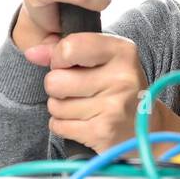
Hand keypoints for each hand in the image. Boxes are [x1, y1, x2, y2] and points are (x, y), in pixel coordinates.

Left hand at [26, 30, 179, 156]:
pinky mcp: (103, 132)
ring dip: (61, 108)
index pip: (69, 47)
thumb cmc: (118, 88)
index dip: (59, 58)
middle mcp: (122, 77)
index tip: (69, 64)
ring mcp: (113, 107)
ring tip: (83, 107)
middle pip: (55, 80)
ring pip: (55, 105)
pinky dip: (64, 125)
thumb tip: (32, 53)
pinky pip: (59, 126)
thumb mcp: (102, 60)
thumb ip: (65, 50)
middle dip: (57, 87)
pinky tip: (83, 122)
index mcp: (123, 52)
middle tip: (77, 90)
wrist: (148, 128)